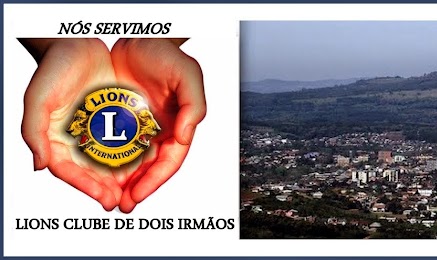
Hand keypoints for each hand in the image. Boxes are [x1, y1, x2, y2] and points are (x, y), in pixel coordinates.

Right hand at [19, 38, 125, 210]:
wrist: (78, 43)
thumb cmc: (53, 70)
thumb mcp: (38, 99)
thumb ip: (34, 133)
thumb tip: (38, 165)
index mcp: (55, 140)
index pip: (69, 172)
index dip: (86, 187)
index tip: (105, 198)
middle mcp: (76, 140)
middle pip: (92, 173)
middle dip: (108, 190)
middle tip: (125, 203)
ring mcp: (97, 131)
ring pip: (111, 162)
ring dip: (123, 180)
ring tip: (137, 193)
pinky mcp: (116, 120)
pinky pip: (127, 143)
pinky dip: (135, 157)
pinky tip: (146, 169)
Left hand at [110, 38, 206, 212]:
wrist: (136, 37)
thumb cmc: (166, 54)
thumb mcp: (188, 76)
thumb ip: (193, 107)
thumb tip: (184, 137)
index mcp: (178, 127)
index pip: (169, 162)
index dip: (155, 181)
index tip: (138, 195)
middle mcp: (158, 132)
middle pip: (149, 169)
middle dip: (137, 189)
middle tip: (121, 205)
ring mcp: (138, 128)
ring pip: (130, 162)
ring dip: (121, 182)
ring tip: (107, 198)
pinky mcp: (118, 120)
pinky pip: (111, 145)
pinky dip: (105, 161)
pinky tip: (94, 173)